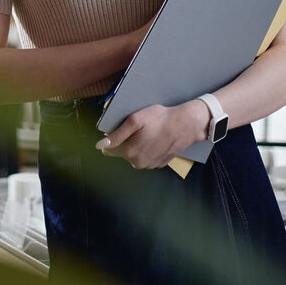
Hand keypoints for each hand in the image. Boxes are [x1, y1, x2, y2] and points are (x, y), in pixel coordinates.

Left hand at [95, 101, 209, 169]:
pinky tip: (155, 139)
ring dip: (137, 146)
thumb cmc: (160, 119)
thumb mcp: (135, 121)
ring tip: (148, 133)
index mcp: (129, 152)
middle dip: (126, 141)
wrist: (186, 125)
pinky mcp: (159, 164)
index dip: (112, 138)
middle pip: (122, 152)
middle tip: (138, 129)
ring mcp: (150, 165)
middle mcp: (138, 163)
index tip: (121, 129)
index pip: (108, 149)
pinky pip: (146, 157)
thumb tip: (99, 145)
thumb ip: (116, 135)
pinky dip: (148, 149)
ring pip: (134, 155)